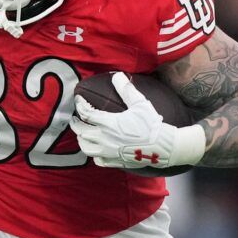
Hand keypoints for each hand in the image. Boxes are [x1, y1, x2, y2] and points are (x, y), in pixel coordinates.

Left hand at [69, 72, 204, 168]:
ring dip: (81, 139)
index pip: (86, 113)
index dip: (80, 105)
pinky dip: (94, 155)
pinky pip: (98, 160)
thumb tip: (117, 75)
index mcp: (109, 124)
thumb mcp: (140, 103)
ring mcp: (108, 152)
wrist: (162, 147)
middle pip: (81, 131)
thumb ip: (126, 89)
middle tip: (74, 118)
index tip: (78, 100)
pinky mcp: (115, 162)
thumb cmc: (151, 125)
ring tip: (82, 134)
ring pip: (86, 148)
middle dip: (75, 124)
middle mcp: (105, 139)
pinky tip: (96, 150)